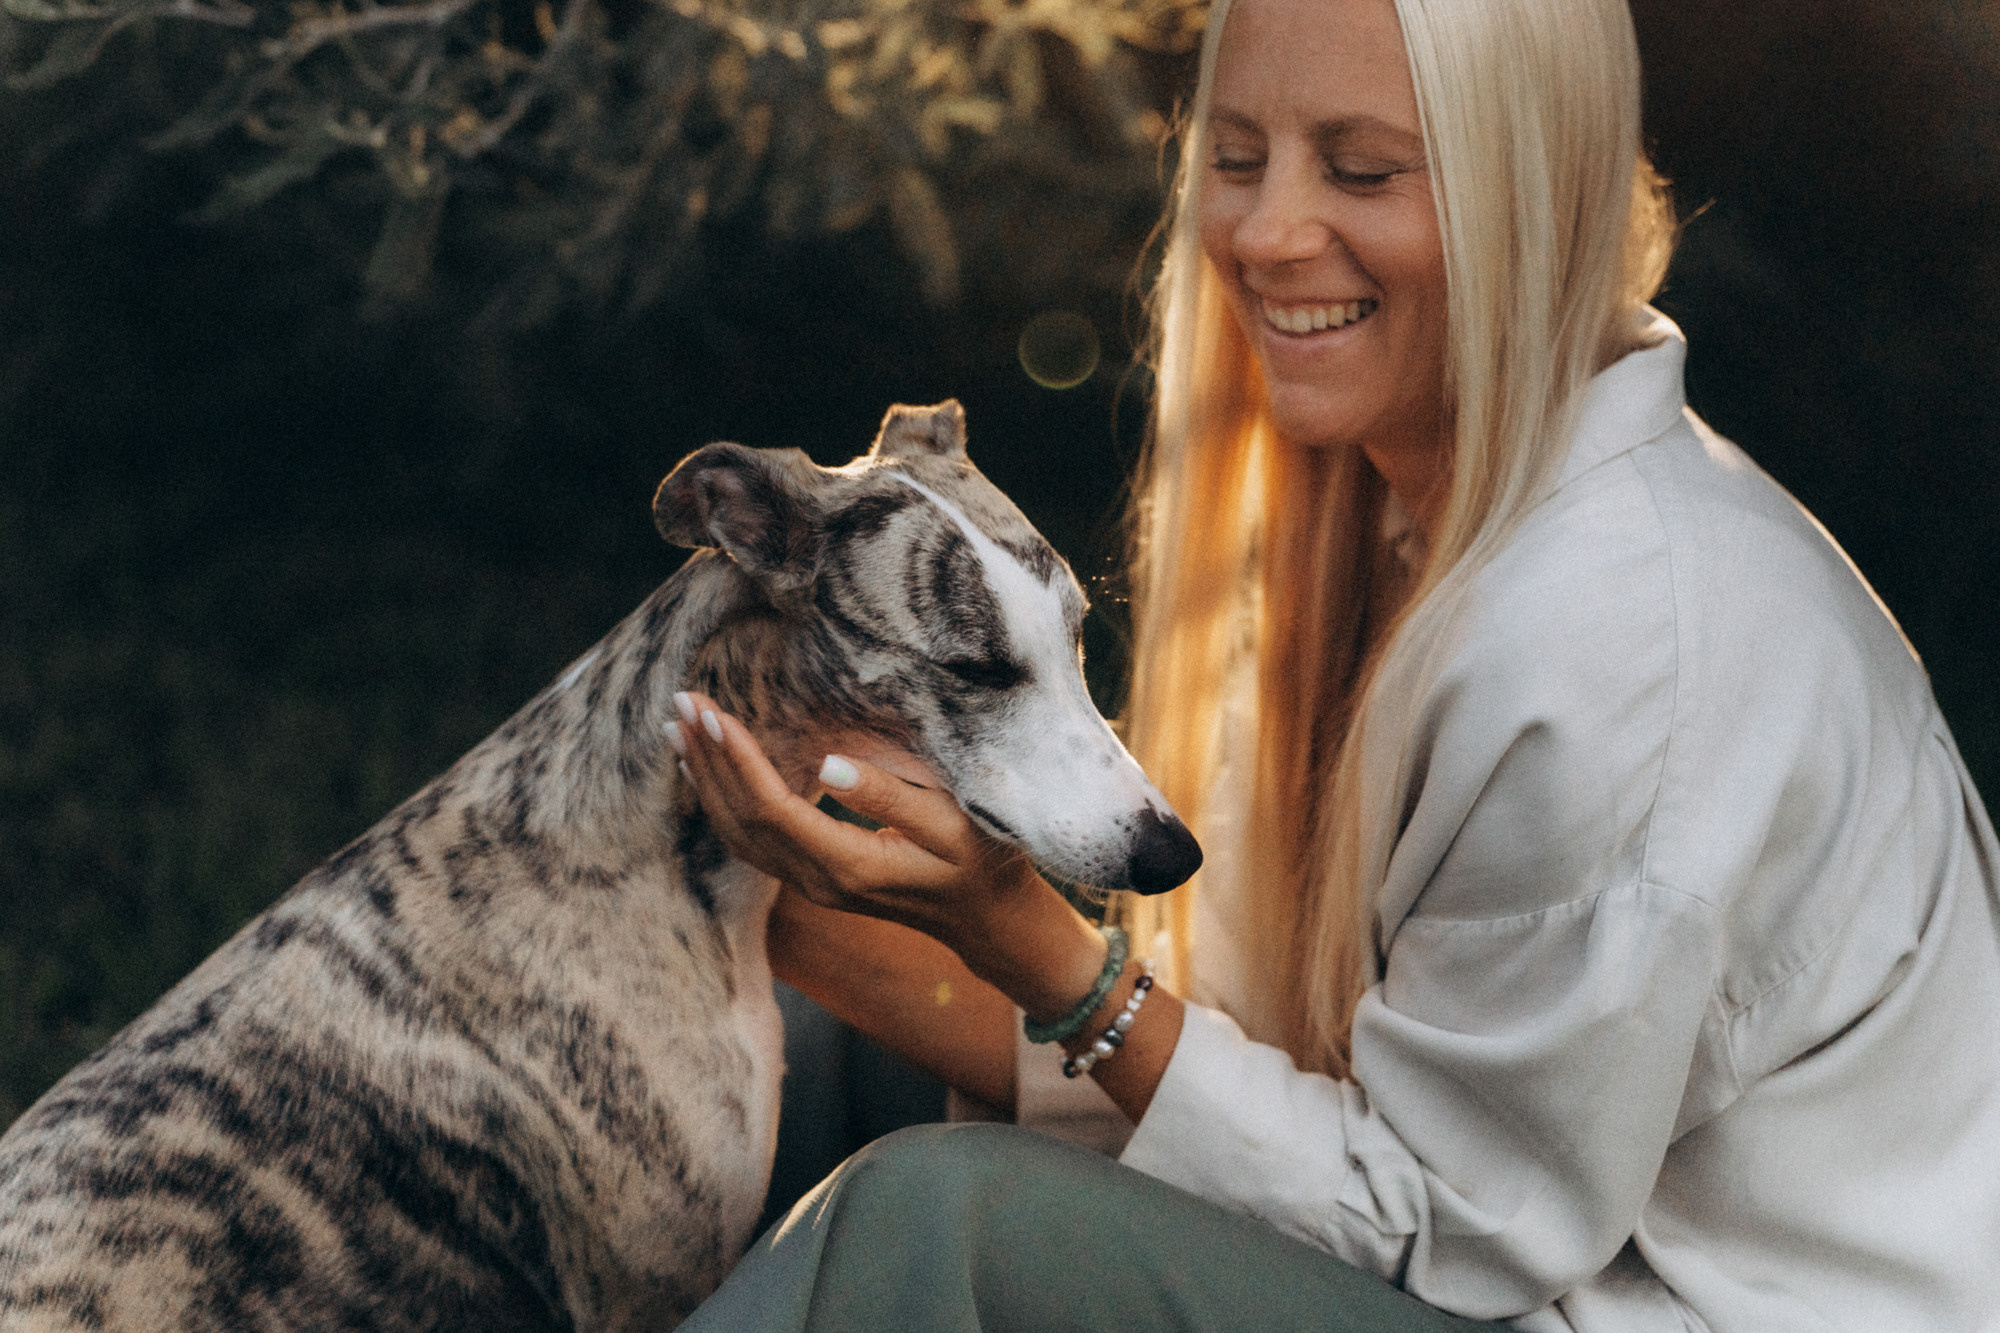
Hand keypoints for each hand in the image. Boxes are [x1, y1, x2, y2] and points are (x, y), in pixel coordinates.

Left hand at [667, 691, 1044, 951]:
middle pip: (742, 819)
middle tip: (682, 702)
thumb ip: (890, 795)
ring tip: (678, 728)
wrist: (988, 920)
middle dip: (709, 758)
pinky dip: (722, 799)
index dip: (738, 759)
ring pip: (737, 833)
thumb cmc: (983, 863)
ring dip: (705, 778)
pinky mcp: (812, 878)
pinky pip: (751, 839)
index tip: (713, 712)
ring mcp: (811, 885)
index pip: (773, 809)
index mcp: (849, 866)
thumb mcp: (953, 823)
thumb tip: (827, 765)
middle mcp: (817, 882)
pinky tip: (708, 769)